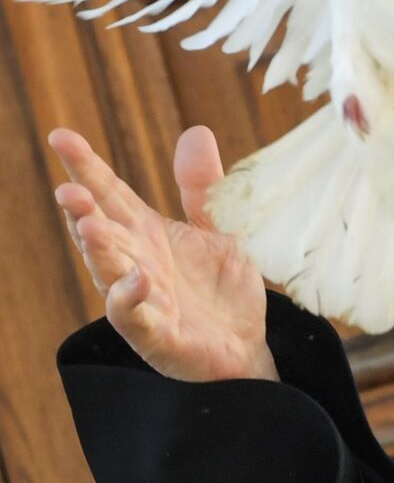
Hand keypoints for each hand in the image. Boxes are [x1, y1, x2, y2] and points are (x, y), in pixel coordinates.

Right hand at [50, 126, 276, 381]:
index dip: (87, 166)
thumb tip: (195, 131)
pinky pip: (137, 316)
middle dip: (82, 211)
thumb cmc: (221, 290)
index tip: (61, 135)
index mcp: (147, 234)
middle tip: (69, 189)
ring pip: (109, 272)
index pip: (111, 194)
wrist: (244, 350)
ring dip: (97, 250)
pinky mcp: (157, 334)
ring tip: (89, 225)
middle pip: (101, 231)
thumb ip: (202, 187)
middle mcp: (136, 262)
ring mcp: (141, 299)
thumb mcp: (219, 228)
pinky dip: (132, 298)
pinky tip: (138, 279)